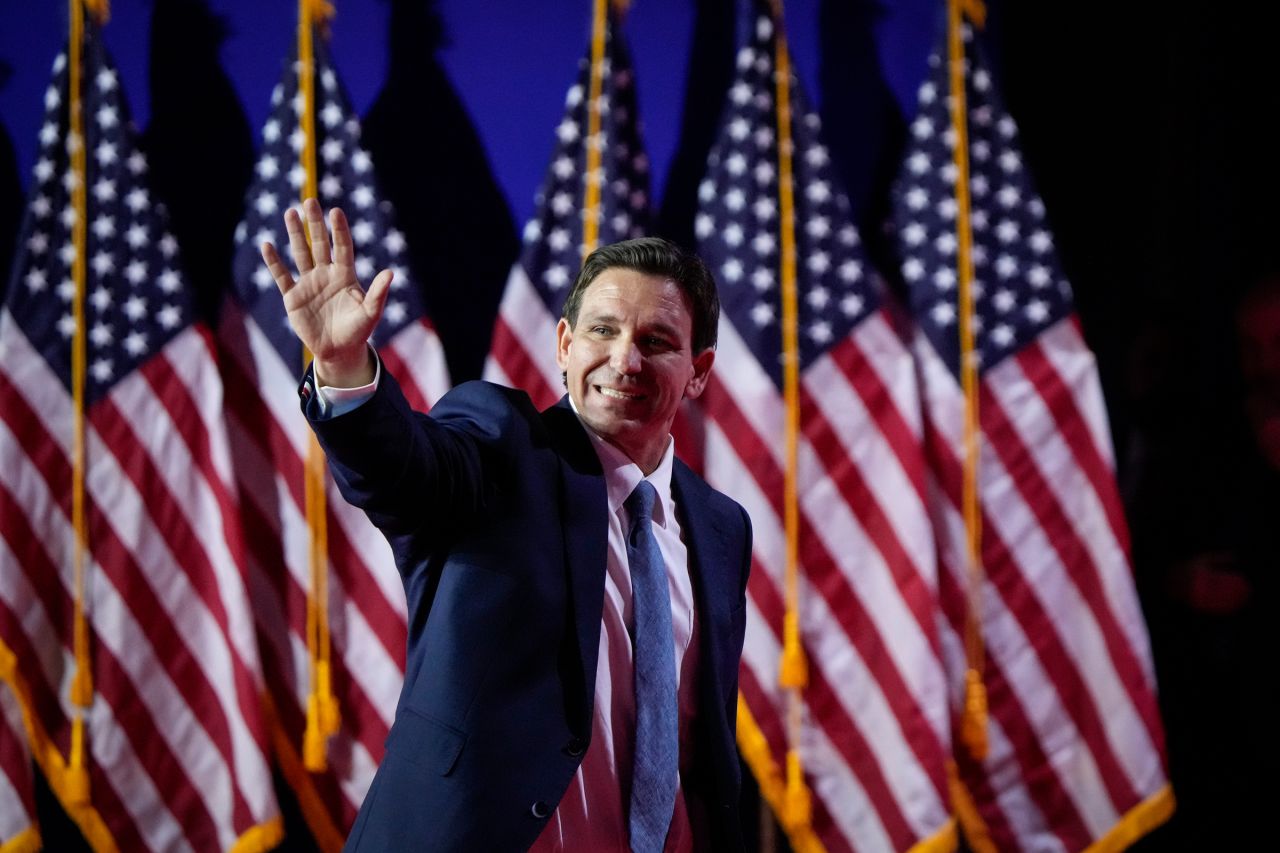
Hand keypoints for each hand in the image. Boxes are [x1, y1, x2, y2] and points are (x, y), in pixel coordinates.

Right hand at [260, 198, 388, 385]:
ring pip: (301, 253)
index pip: (342, 247)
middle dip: (315, 223)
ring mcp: (309, 283)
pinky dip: (274, 262)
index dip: (339, 230)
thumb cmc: (358, 331)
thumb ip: (378, 294)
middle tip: (310, 201)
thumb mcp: (371, 313)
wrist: (339, 351)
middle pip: (320, 243)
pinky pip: (282, 276)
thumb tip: (391, 272)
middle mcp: (326, 274)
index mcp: (346, 275)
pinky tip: (268, 245)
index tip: (335, 212)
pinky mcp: (293, 297)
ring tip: (290, 213)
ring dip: (295, 234)